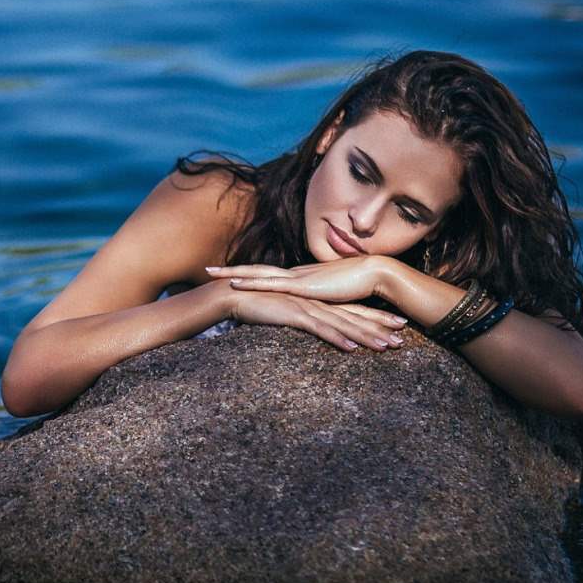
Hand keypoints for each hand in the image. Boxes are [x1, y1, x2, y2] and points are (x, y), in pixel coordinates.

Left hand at [205, 255, 387, 302]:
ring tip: (211, 274)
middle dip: (231, 271)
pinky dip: (253, 283)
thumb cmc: (358, 287)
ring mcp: (297, 278)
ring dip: (234, 274)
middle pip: (256, 270)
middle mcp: (294, 274)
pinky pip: (272, 284)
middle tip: (207, 271)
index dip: (247, 274)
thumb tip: (309, 312)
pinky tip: (236, 284)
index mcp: (299, 277)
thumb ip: (318, 304)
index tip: (227, 275)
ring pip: (258, 274)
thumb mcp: (332, 298)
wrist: (375, 274)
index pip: (267, 274)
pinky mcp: (303, 286)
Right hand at [225, 288, 407, 352]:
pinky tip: (352, 348)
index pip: (352, 312)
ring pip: (343, 324)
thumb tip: (315, 324)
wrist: (236, 294)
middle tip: (402, 339)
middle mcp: (318, 304)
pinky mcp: (295, 315)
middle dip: (380, 329)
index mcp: (318, 303)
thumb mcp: (287, 311)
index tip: (396, 326)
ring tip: (386, 346)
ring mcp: (308, 308)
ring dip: (366, 336)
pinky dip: (337, 338)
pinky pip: (321, 329)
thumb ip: (303, 316)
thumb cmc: (259, 304)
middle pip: (354, 318)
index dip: (375, 319)